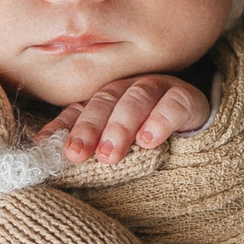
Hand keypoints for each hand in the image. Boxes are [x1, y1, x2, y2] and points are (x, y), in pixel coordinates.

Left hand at [38, 75, 209, 162]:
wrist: (199, 132)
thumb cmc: (148, 140)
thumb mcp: (118, 147)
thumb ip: (88, 146)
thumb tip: (43, 149)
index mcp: (106, 99)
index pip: (79, 109)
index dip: (63, 127)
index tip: (45, 145)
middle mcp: (128, 88)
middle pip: (104, 101)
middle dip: (89, 128)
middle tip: (78, 154)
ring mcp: (159, 88)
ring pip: (136, 99)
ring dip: (120, 126)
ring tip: (109, 155)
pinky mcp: (188, 98)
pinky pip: (174, 104)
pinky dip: (160, 119)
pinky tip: (149, 140)